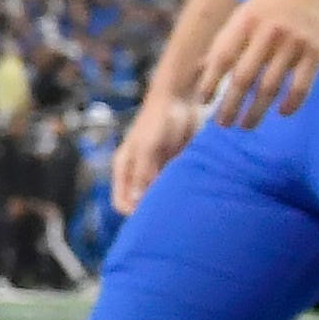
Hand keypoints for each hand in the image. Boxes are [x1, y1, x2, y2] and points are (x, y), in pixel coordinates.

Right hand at [111, 94, 197, 214]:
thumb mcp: (148, 147)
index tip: (154, 218)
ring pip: (162, 198)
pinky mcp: (177, 168)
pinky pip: (178, 188)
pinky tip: (196, 197)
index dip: (135, 214)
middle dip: (155, 212)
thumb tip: (136, 202)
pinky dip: (184, 193)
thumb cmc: (158, 119)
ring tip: (186, 209)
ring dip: (171, 203)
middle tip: (173, 219)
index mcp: (125, 169)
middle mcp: (139, 174)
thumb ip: (143, 174)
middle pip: (142, 204)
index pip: (122, 203)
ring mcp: (159, 172)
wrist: (181, 99)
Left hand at [195, 0, 318, 128]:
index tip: (203, 102)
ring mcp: (293, 43)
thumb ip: (228, 39)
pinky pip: (301, 86)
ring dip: (256, 111)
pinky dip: (290, 103)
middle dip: (230, 104)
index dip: (210, 81)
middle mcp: (266, 32)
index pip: (221, 57)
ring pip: (270, 86)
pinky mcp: (317, 52)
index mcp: (245, 21)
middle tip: (223, 124)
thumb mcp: (247, 12)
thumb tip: (203, 69)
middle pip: (243, 77)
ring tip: (247, 125)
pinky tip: (281, 113)